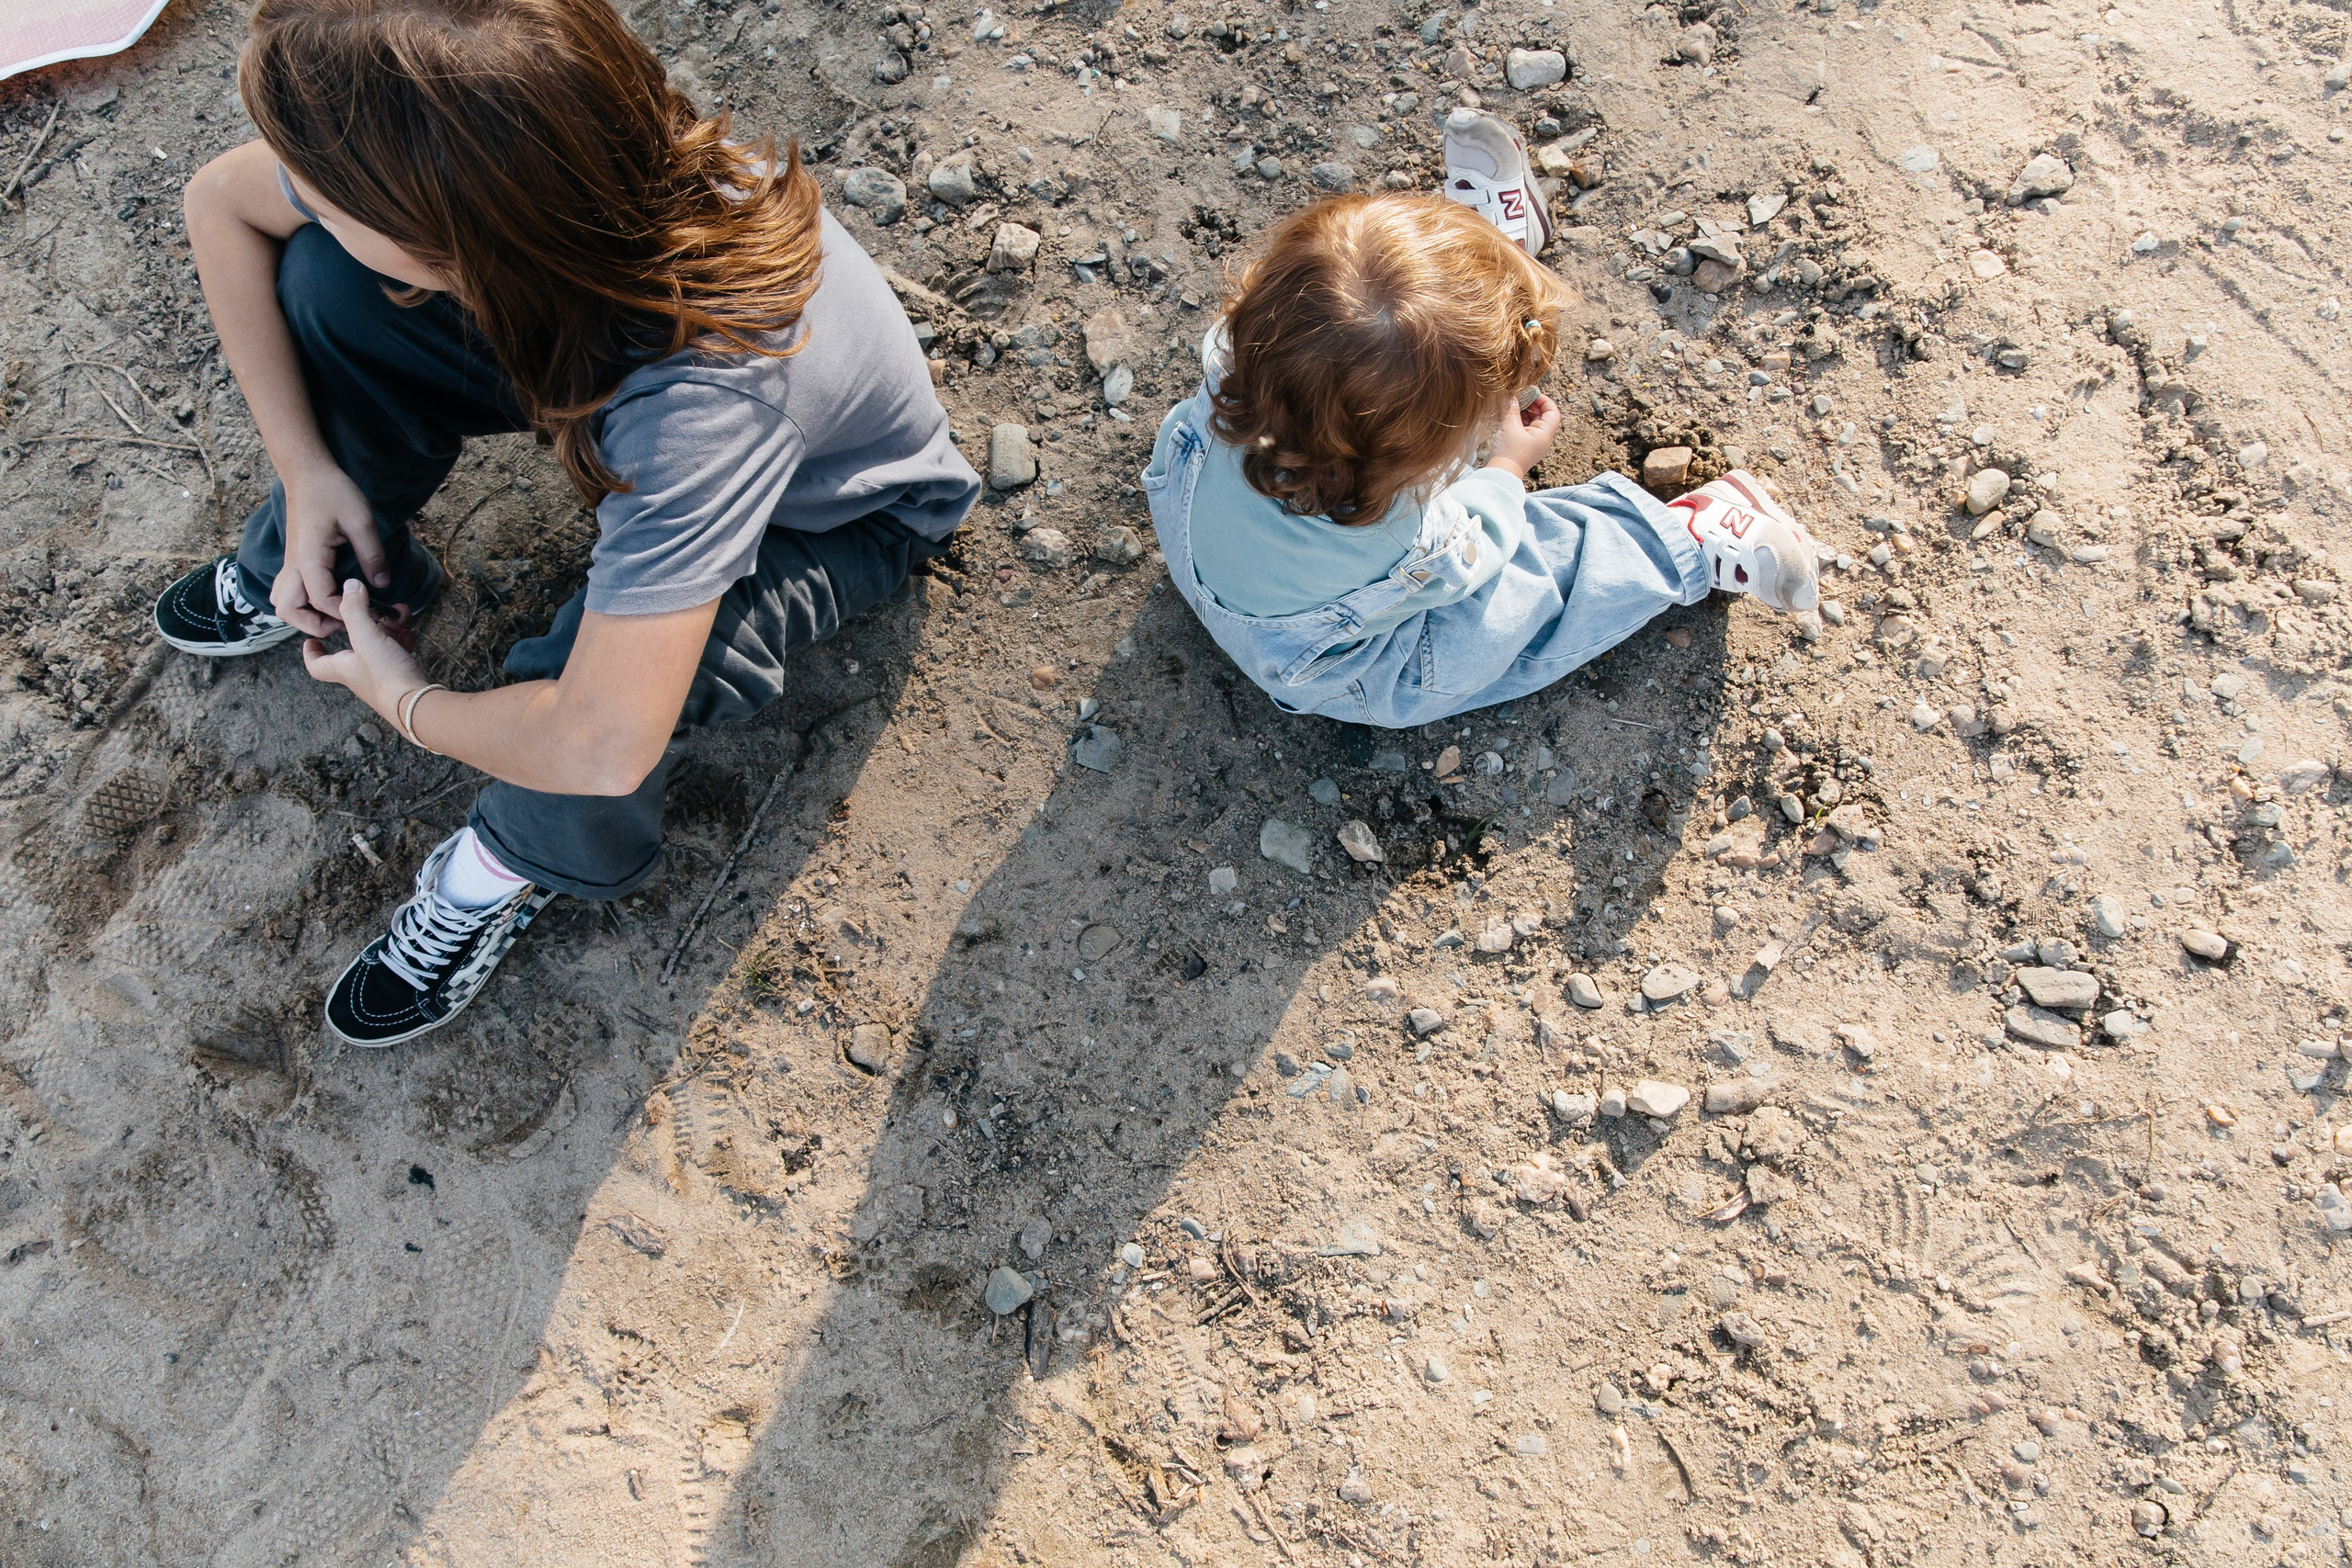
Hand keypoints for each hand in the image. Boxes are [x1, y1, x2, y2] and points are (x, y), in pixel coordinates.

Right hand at [273, 463, 386, 636]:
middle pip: (288, 610)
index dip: (346, 611)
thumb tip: (382, 585)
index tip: (371, 610)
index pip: (321, 599)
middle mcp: (293, 564)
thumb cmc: (333, 491)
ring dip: (304, 615)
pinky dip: (302, 603)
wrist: (307, 473)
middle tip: (345, 620)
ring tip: (335, 613)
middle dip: (315, 624)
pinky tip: (327, 598)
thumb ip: (372, 555)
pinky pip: (288, 590)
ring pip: (282, 603)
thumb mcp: (361, 520)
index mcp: (309, 556)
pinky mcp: (294, 560)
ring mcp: (291, 563)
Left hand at [301, 580, 432, 734]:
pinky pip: (399, 655)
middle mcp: (360, 675)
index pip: (317, 665)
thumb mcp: (366, 637)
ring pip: (379, 649)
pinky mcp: (403, 679)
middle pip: (353, 650)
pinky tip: (410, 632)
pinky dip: (402, 641)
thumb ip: (356, 610)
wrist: (418, 704)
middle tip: (369, 611)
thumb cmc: (386, 675)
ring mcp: (383, 678)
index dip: (311, 653)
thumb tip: (349, 585)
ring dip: (387, 630)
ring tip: (399, 615)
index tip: (310, 640)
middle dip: (362, 627)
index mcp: (343, 668)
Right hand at [1488, 393, 1561, 480]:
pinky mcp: (1524, 447)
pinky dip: (1519, 421)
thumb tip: (1512, 396)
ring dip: (1524, 413)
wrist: (1499, 474)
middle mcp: (1542, 439)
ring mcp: (1533, 443)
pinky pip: (1525, 429)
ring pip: (1533, 422)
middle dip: (1532, 405)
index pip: (1553, 412)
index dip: (1544, 400)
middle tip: (1519, 398)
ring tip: (1512, 406)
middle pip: (1543, 416)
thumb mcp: (1509, 426)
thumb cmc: (1508, 453)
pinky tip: (1509, 416)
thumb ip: (1512, 409)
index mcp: (1545, 434)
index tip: (1531, 394)